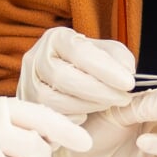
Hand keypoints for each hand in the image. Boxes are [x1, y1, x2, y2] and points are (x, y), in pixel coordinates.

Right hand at [15, 26, 135, 116]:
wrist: (65, 79)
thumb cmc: (88, 64)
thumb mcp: (106, 53)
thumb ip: (119, 58)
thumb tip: (127, 71)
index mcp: (56, 38)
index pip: (79, 52)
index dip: (105, 69)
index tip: (129, 82)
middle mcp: (35, 58)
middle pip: (64, 78)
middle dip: (99, 91)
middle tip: (124, 98)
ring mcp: (27, 84)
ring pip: (56, 101)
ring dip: (89, 106)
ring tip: (108, 104)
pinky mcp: (28, 107)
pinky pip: (51, 118)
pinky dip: (74, 118)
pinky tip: (88, 113)